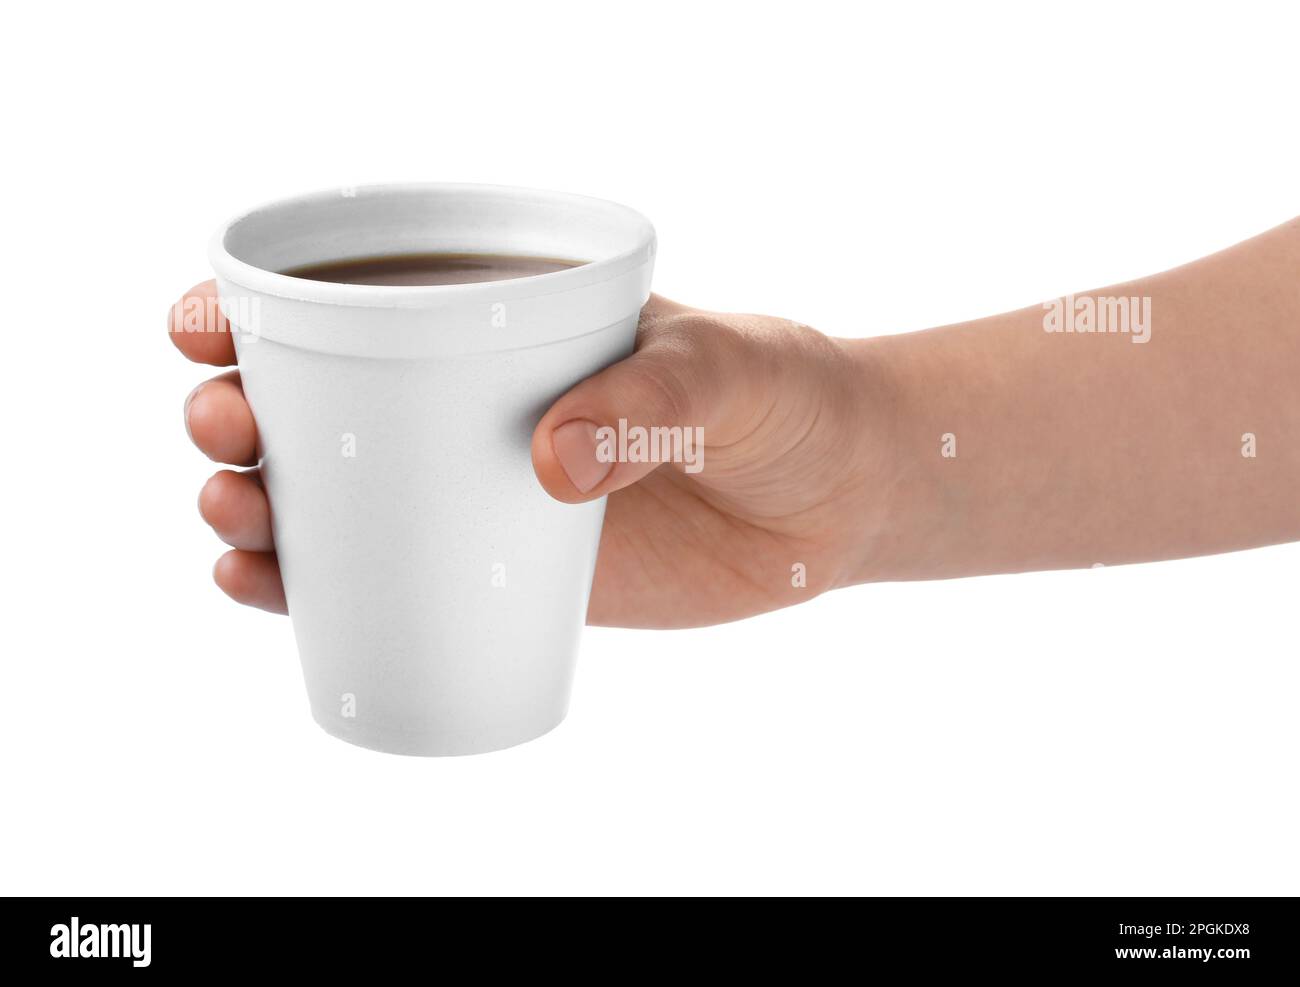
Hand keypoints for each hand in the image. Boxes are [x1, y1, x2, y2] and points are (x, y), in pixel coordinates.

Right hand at [171, 283, 886, 626]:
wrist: (838, 497)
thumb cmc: (785, 396)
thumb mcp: (725, 369)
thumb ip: (647, 401)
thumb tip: (546, 465)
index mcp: (502, 318)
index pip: (355, 300)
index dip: (254, 309)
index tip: (206, 329)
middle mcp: (470, 401)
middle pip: (313, 401)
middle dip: (234, 412)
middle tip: (228, 430)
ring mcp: (478, 490)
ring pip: (330, 495)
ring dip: (250, 502)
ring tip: (235, 518)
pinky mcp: (502, 570)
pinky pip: (385, 577)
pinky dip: (309, 587)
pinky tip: (263, 587)